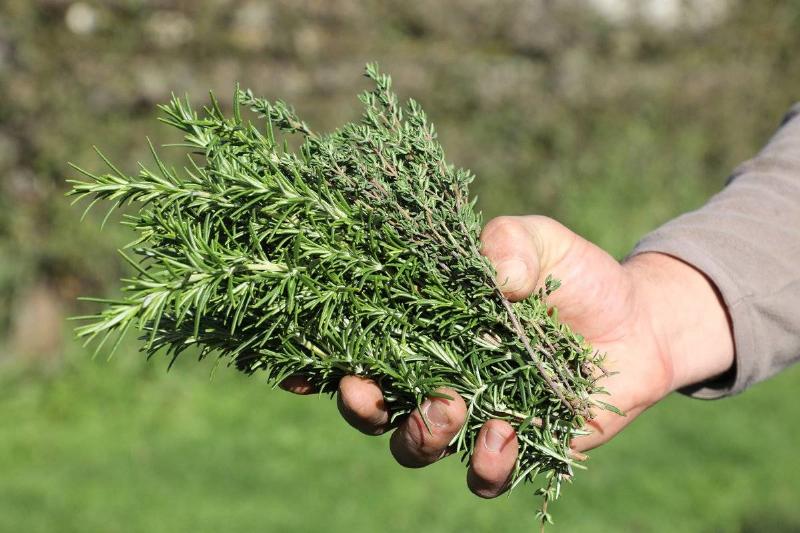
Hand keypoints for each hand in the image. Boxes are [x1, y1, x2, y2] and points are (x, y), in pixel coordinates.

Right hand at [282, 215, 734, 497]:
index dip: (323, 363)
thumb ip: (505, 244)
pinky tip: (506, 431)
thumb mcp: (538, 242)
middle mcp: (438, 379)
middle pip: (375, 410)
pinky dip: (485, 461)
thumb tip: (485, 277)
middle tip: (371, 392)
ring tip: (449, 407)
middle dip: (361, 407)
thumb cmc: (574, 276)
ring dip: (420, 435)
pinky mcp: (518, 448)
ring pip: (417, 448)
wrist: (637, 321)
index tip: (298, 368)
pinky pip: (484, 476)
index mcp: (427, 331)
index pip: (362, 349)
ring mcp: (474, 419)